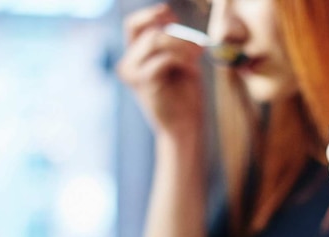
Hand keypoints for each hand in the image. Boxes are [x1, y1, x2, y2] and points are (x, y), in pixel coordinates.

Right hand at [116, 4, 205, 134]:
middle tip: (200, 47)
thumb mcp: (180, 63)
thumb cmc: (185, 97)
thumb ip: (172, 43)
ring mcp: (133, 73)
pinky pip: (164, 58)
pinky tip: (192, 71)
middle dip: (178, 35)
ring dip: (182, 46)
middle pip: (150, 32)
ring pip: (155, 40)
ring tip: (198, 58)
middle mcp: (129, 64)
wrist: (184, 128)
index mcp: (136, 58)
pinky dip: (183, 60)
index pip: (134, 26)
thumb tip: (170, 17)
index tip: (172, 15)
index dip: (152, 15)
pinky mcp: (143, 82)